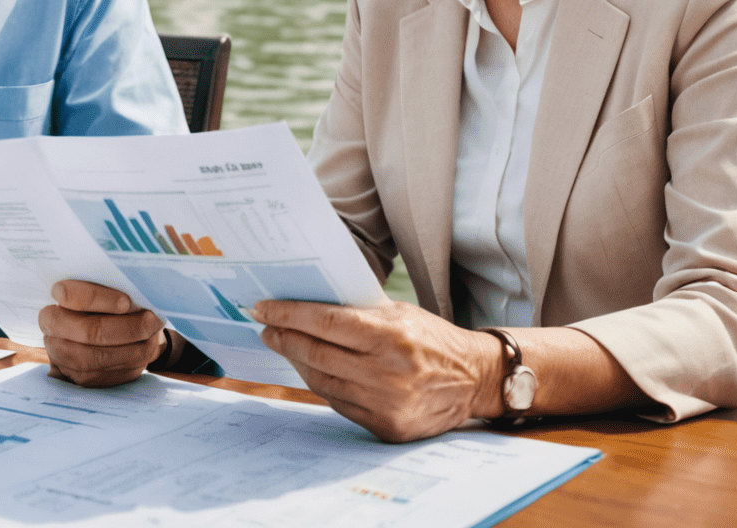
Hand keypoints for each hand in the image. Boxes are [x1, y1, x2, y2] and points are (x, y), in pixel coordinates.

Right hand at [39, 281, 166, 387]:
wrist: (98, 334)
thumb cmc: (100, 305)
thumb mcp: (98, 291)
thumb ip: (105, 286)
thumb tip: (132, 286)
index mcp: (51, 307)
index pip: (70, 297)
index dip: (97, 297)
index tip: (126, 301)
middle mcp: (53, 336)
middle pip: (89, 331)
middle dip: (126, 326)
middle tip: (151, 319)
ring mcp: (65, 362)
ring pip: (101, 357)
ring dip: (133, 346)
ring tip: (152, 333)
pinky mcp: (82, 381)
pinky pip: (108, 375)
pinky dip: (132, 361)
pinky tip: (146, 348)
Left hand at [252, 299, 498, 441]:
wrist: (473, 379)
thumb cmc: (431, 337)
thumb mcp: (398, 313)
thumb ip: (357, 313)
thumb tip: (305, 307)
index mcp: (390, 336)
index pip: (325, 323)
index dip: (289, 315)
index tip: (264, 308)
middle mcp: (387, 374)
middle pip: (317, 354)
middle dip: (284, 337)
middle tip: (265, 325)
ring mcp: (386, 405)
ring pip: (322, 381)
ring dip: (296, 361)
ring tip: (283, 344)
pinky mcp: (386, 428)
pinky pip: (339, 403)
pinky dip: (321, 383)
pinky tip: (311, 368)